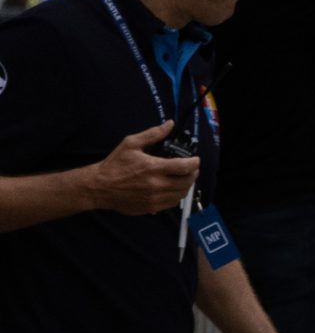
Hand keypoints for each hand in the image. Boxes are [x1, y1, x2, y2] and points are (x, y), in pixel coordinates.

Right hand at [83, 123, 197, 214]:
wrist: (100, 187)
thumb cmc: (115, 165)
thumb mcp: (131, 144)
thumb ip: (153, 134)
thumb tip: (170, 124)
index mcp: (153, 168)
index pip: (184, 167)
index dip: (195, 163)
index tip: (195, 159)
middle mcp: (157, 185)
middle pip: (187, 181)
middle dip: (193, 173)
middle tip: (191, 168)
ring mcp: (155, 198)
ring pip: (182, 193)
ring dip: (186, 184)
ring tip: (182, 177)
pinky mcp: (152, 207)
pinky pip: (173, 202)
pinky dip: (177, 194)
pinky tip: (172, 187)